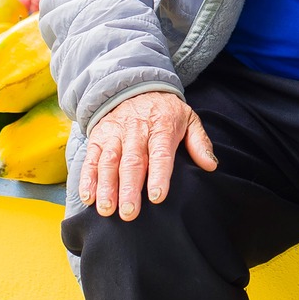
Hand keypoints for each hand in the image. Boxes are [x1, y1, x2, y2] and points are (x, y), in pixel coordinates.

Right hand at [77, 90, 216, 219]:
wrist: (135, 86)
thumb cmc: (165, 111)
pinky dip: (88, 177)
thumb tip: (210, 166)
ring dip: (107, 186)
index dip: (159, 175)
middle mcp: (136, 130)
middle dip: (129, 188)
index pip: (160, 153)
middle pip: (132, 161)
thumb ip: (199, 142)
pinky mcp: (99, 137)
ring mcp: (115, 133)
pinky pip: (92, 158)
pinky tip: (88, 196)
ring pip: (109, 161)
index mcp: (162, 126)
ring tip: (107, 210)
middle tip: (129, 213)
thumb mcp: (189, 118)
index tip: (157, 197)